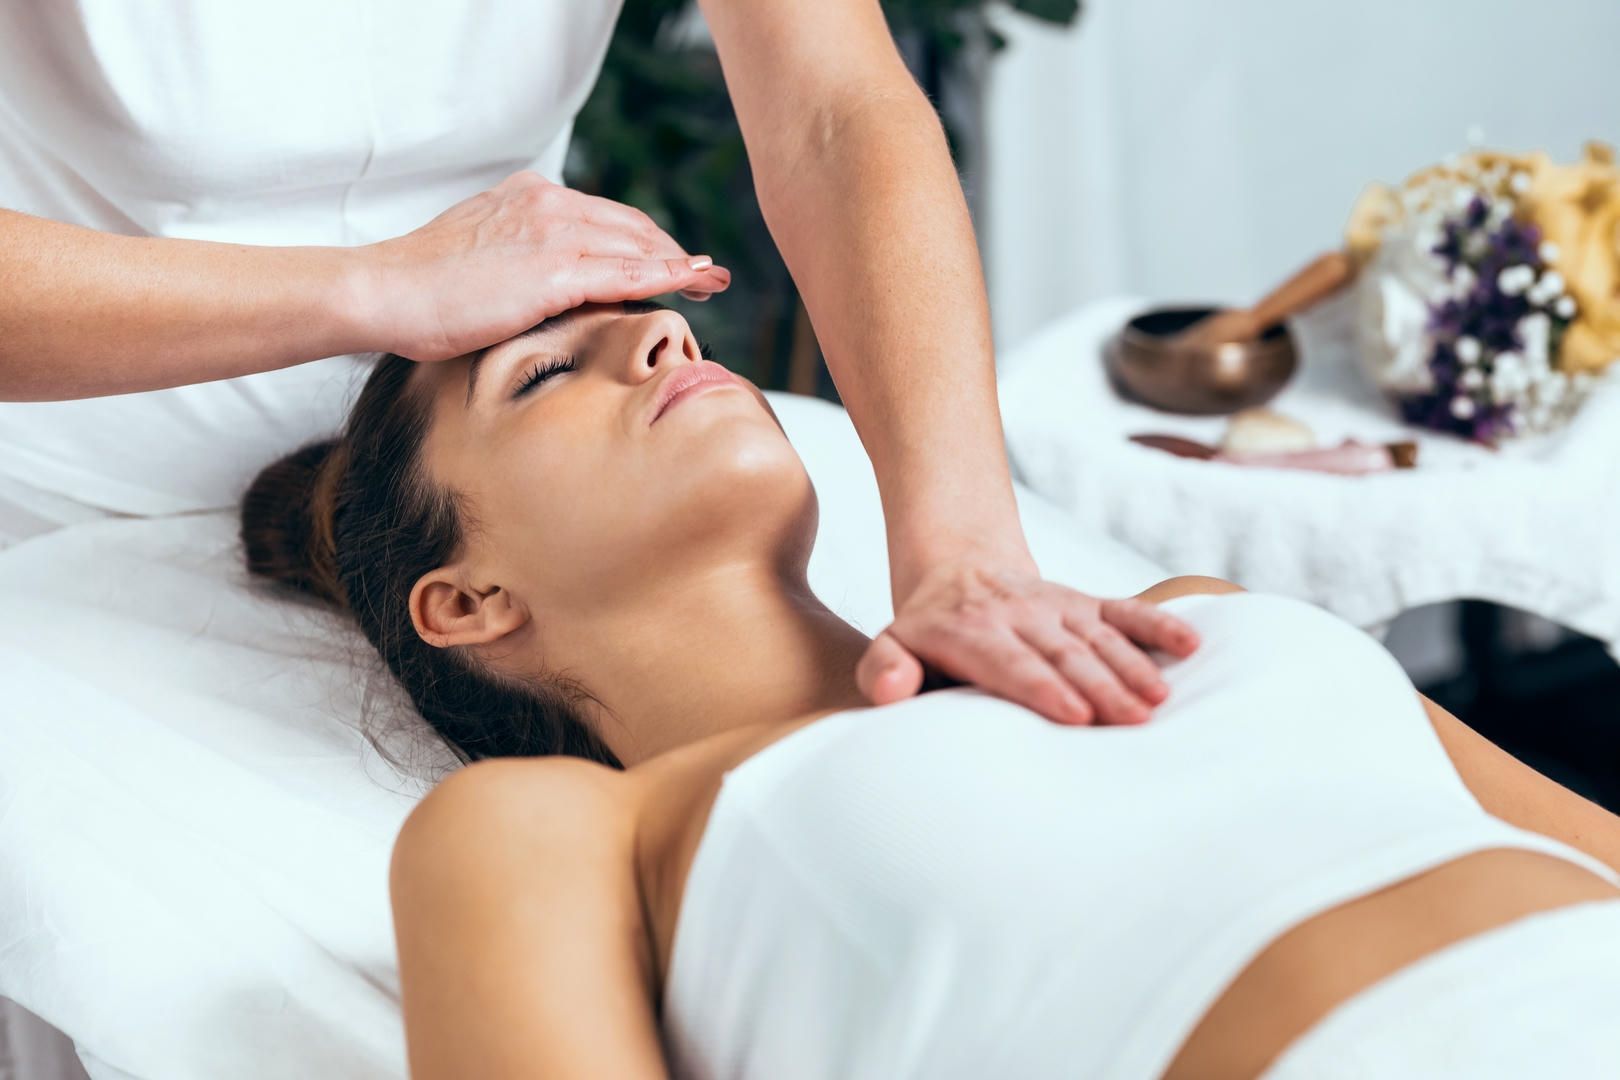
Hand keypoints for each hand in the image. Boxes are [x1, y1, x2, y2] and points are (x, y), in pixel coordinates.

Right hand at [358, 170, 731, 361]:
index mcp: (528, 197)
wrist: (384, 292)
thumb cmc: (421, 289)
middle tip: (707, 275)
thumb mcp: (480, 259)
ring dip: (680, 265)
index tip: (673, 259)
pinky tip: (691, 281)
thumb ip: (519, 261)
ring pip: (636, 247)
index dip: (645, 240)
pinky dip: (667, 275)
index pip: (605, 217)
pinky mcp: (553, 270)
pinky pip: (626, 273)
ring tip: (710, 283)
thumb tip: (543, 287)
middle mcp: (546, 204)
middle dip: (672, 252)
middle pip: (630, 228)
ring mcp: (551, 234)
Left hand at [855, 554, 1201, 724]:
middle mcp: (1019, 616)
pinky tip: (1191, 644)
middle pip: (1063, 653)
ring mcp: (1057, 607)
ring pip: (1099, 636)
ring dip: (1132, 667)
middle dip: (1099, 685)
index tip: (1074, 714)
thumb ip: (884, 670)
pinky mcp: (1085, 603)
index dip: (1042, 687)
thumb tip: (892, 690)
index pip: (1010, 663)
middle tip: (1133, 720)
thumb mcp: (890, 646)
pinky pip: (1125, 610)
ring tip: (1160, 700)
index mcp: (970, 632)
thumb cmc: (925, 633)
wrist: (958, 571)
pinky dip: (1158, 624)